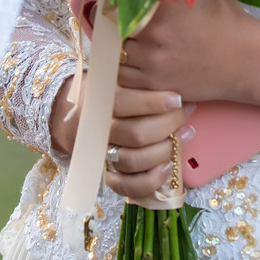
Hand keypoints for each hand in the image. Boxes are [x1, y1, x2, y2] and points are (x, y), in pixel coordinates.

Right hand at [49, 76, 192, 203]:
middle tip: (185, 111)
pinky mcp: (107, 174)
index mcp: (97, 101)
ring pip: (133, 160)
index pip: (122, 103)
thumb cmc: (108, 91)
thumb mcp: (115, 76)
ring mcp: (101, 154)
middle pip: (135, 134)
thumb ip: (136, 75)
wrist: (74, 116)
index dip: (152, 102)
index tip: (176, 98)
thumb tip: (172, 73)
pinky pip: (126, 186)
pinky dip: (149, 180)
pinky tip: (167, 166)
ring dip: (165, 150)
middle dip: (168, 124)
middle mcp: (97, 130)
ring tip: (184, 134)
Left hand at [117, 0, 259, 113]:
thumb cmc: (226, 20)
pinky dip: (124, 68)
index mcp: (164, 3)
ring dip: (121, 46)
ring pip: (117, 51)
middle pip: (114, 24)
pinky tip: (136, 61)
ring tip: (133, 41)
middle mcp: (155, 31)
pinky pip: (122, 76)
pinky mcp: (155, 83)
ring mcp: (153, 59)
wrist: (246, 60)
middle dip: (118, 21)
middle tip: (122, 19)